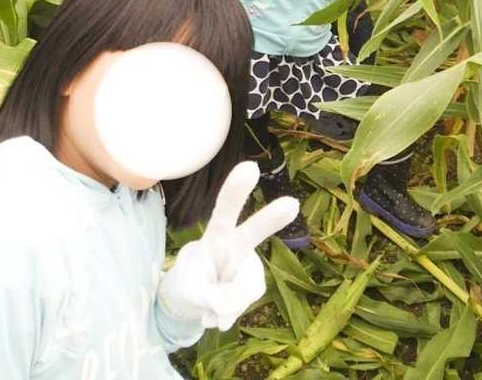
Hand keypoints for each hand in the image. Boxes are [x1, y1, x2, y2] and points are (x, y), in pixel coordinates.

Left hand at [158, 161, 297, 330]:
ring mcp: (248, 265)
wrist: (195, 296)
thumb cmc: (191, 280)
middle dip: (271, 219)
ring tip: (211, 302)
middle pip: (253, 231)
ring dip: (226, 303)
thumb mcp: (189, 289)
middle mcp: (236, 245)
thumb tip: (230, 306)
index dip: (235, 191)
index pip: (223, 211)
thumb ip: (209, 297)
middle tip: (292, 204)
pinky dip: (228, 313)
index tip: (251, 166)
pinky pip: (244, 304)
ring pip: (246, 286)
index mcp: (215, 236)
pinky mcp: (255, 283)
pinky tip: (219, 309)